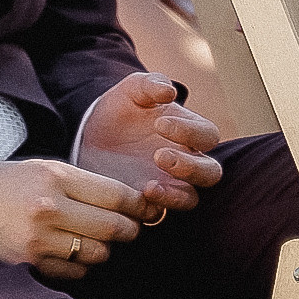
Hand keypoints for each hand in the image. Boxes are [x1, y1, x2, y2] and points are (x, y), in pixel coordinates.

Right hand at [0, 156, 151, 279]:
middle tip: (131, 229)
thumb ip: (82, 184)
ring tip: (99, 241)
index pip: (116, 195)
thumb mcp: (42, 169)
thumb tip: (127, 201)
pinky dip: (82, 266)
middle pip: (113, 227)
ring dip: (105, 249)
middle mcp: (49, 207)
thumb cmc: (2, 182)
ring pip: (97, 252)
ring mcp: (37, 237)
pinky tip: (75, 254)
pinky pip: (73, 271)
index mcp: (56, 177)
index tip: (148, 209)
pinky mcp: (26, 260)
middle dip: (130, 230)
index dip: (140, 205)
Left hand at [73, 73, 223, 217]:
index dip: (190, 131)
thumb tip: (169, 91)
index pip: (207, 136)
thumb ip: (151, 84)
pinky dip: (150, 210)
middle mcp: (186, 162)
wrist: (89, 133)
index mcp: (190, 132)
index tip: (159, 124)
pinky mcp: (146, 203)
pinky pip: (158, 215)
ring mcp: (169, 185)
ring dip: (175, 195)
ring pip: (190, 199)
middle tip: (159, 156)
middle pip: (210, 173)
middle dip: (190, 167)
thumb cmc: (121, 108)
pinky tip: (133, 198)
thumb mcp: (133, 90)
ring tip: (149, 186)